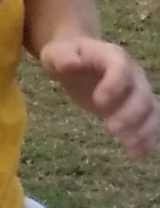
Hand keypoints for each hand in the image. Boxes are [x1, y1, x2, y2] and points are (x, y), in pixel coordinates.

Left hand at [43, 36, 158, 157]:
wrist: (77, 58)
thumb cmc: (66, 56)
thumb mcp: (57, 53)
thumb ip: (63, 58)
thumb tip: (69, 63)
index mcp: (112, 56)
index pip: (120, 68)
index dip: (114, 84)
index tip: (99, 102)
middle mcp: (132, 74)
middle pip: (141, 94)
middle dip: (131, 113)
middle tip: (112, 128)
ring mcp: (138, 91)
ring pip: (152, 110)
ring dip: (144, 129)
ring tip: (129, 147)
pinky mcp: (137, 108)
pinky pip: (151, 122)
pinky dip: (147, 138)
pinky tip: (135, 154)